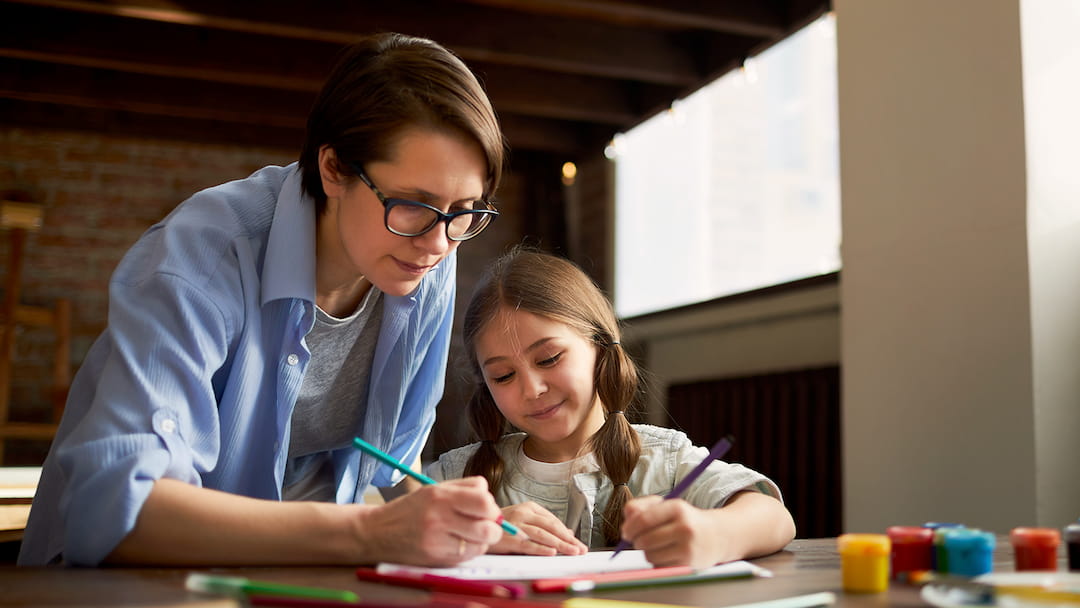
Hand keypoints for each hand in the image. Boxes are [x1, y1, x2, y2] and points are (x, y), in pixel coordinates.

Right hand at [355, 477, 503, 565]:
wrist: (377, 532)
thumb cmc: (409, 510)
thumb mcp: (434, 489)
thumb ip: (464, 487)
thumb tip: (489, 495)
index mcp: (440, 496)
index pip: (484, 501)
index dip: (492, 507)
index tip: (488, 509)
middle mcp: (439, 518)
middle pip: (488, 528)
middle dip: (494, 527)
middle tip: (487, 524)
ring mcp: (437, 540)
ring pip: (480, 545)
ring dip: (482, 540)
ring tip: (471, 534)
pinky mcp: (435, 558)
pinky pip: (467, 557)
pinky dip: (469, 550)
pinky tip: (459, 543)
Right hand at [489, 502, 587, 555]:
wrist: (474, 526)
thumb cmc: (500, 526)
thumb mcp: (523, 522)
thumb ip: (543, 526)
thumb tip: (568, 533)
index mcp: (529, 507)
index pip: (553, 521)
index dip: (567, 533)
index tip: (577, 543)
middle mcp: (523, 512)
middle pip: (551, 527)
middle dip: (568, 539)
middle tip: (581, 549)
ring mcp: (515, 524)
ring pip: (543, 534)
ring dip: (561, 544)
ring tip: (572, 551)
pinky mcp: (508, 537)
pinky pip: (528, 544)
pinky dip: (541, 548)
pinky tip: (552, 552)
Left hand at [620, 495, 726, 567]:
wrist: (717, 536)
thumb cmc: (685, 520)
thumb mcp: (667, 506)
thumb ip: (642, 506)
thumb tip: (627, 520)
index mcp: (677, 508)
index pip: (643, 519)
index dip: (629, 528)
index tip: (626, 532)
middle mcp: (684, 527)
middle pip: (644, 539)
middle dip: (636, 541)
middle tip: (637, 540)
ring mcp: (687, 547)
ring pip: (650, 554)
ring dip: (647, 552)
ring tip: (657, 545)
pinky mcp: (687, 563)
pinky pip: (659, 566)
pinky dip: (658, 561)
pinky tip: (668, 554)